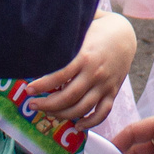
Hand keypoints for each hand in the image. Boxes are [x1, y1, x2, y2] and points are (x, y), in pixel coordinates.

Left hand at [26, 12, 136, 126]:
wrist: (125, 35)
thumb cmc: (96, 30)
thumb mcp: (80, 28)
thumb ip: (63, 35)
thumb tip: (36, 31)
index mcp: (85, 56)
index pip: (60, 75)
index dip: (42, 85)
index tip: (28, 90)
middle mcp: (94, 73)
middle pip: (68, 96)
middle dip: (47, 104)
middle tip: (32, 104)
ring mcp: (104, 84)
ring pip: (82, 108)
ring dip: (62, 115)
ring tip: (48, 113)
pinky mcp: (112, 92)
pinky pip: (103, 113)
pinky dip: (90, 123)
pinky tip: (77, 126)